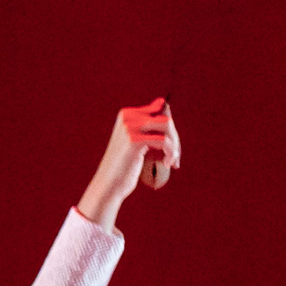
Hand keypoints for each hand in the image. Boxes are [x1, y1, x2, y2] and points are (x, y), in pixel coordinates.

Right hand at [79, 99, 179, 227]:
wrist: (109, 184)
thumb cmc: (124, 164)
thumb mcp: (137, 140)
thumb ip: (148, 123)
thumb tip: (162, 101)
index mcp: (126, 114)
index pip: (160, 112)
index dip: (170, 129)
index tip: (171, 146)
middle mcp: (127, 118)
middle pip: (165, 119)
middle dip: (175, 138)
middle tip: (175, 156)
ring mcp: (129, 128)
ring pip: (167, 127)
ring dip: (175, 145)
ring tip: (172, 160)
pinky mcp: (134, 140)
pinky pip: (164, 141)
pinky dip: (170, 152)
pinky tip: (167, 163)